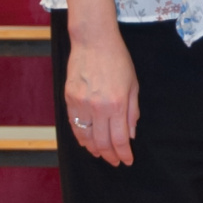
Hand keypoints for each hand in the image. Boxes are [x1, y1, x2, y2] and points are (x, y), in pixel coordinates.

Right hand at [63, 30, 138, 166]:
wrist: (93, 41)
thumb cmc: (117, 60)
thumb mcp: (133, 85)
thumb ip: (132, 112)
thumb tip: (130, 135)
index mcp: (117, 104)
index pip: (120, 140)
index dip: (124, 154)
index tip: (127, 161)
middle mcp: (98, 107)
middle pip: (102, 143)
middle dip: (110, 156)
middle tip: (115, 161)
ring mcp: (81, 103)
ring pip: (86, 137)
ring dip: (94, 150)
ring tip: (101, 154)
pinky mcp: (69, 98)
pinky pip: (74, 125)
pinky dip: (81, 137)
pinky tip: (87, 142)